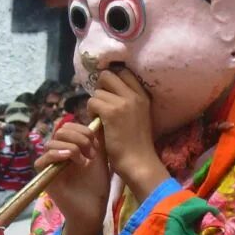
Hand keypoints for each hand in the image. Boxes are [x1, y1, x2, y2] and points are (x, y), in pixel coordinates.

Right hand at [36, 122, 110, 234]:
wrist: (93, 209)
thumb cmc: (97, 186)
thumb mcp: (100, 158)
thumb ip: (96, 140)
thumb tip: (97, 120)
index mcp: (70, 147)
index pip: (69, 127)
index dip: (83, 130)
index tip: (96, 144)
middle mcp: (58, 154)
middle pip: (60, 132)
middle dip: (79, 137)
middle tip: (92, 153)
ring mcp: (50, 165)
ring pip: (52, 143)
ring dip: (72, 147)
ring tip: (84, 161)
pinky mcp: (44, 176)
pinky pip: (42, 159)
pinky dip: (57, 155)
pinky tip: (71, 159)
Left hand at [89, 70, 168, 199]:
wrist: (138, 162)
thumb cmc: (136, 144)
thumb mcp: (138, 116)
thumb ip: (126, 102)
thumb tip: (105, 92)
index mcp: (143, 95)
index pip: (124, 72)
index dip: (112, 80)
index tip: (108, 92)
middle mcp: (135, 95)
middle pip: (108, 75)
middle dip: (100, 88)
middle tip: (101, 104)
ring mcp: (123, 102)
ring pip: (97, 92)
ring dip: (95, 104)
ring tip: (100, 118)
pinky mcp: (111, 112)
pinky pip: (93, 102)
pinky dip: (91, 112)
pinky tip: (97, 123)